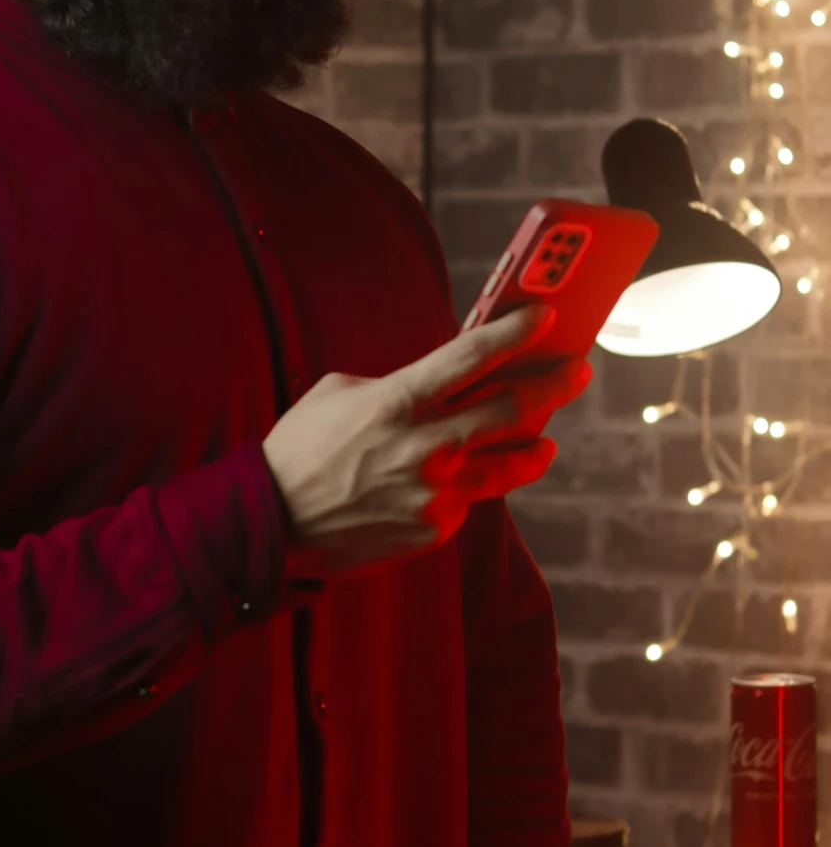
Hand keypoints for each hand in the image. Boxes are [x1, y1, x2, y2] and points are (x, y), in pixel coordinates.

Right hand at [261, 310, 591, 576]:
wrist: (272, 523)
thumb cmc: (301, 450)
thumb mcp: (338, 393)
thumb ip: (395, 384)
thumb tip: (440, 382)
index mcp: (396, 400)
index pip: (471, 356)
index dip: (516, 333)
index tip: (547, 318)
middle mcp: (424, 445)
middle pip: (512, 408)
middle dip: (552, 384)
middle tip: (574, 372)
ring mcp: (434, 491)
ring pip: (510, 463)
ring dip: (537, 445)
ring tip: (547, 440)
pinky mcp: (434, 528)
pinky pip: (466, 500)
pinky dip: (466, 487)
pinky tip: (458, 482)